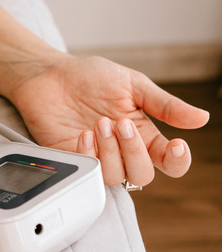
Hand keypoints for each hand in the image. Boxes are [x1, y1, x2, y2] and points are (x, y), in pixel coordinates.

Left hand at [11, 56, 208, 185]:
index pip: (168, 161)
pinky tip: (83, 134)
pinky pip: (87, 172)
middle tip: (119, 122)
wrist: (49, 74)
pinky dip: (89, 154)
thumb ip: (164, 105)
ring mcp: (96, 156)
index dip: (177, 161)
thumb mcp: (132, 85)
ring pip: (116, 177)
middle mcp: (120, 149)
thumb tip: (202, 118)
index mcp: (141, 132)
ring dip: (110, 152)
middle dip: (133, 150)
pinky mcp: (72, 159)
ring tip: (98, 124)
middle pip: (142, 174)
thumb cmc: (89, 77)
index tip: (176, 146)